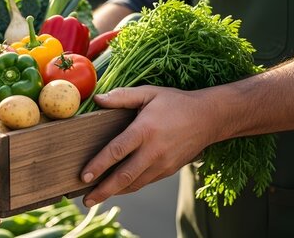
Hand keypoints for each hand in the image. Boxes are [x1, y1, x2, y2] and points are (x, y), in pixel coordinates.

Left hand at [80, 86, 221, 206]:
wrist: (209, 118)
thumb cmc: (176, 103)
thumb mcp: (149, 93)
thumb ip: (122, 97)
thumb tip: (97, 99)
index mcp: (145, 130)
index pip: (117, 150)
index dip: (99, 165)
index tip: (84, 176)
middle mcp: (154, 151)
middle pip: (124, 176)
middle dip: (104, 190)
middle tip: (87, 200)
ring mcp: (163, 164)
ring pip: (135, 183)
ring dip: (115, 192)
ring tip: (96, 197)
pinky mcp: (169, 170)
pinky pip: (145, 182)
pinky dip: (129, 187)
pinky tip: (117, 188)